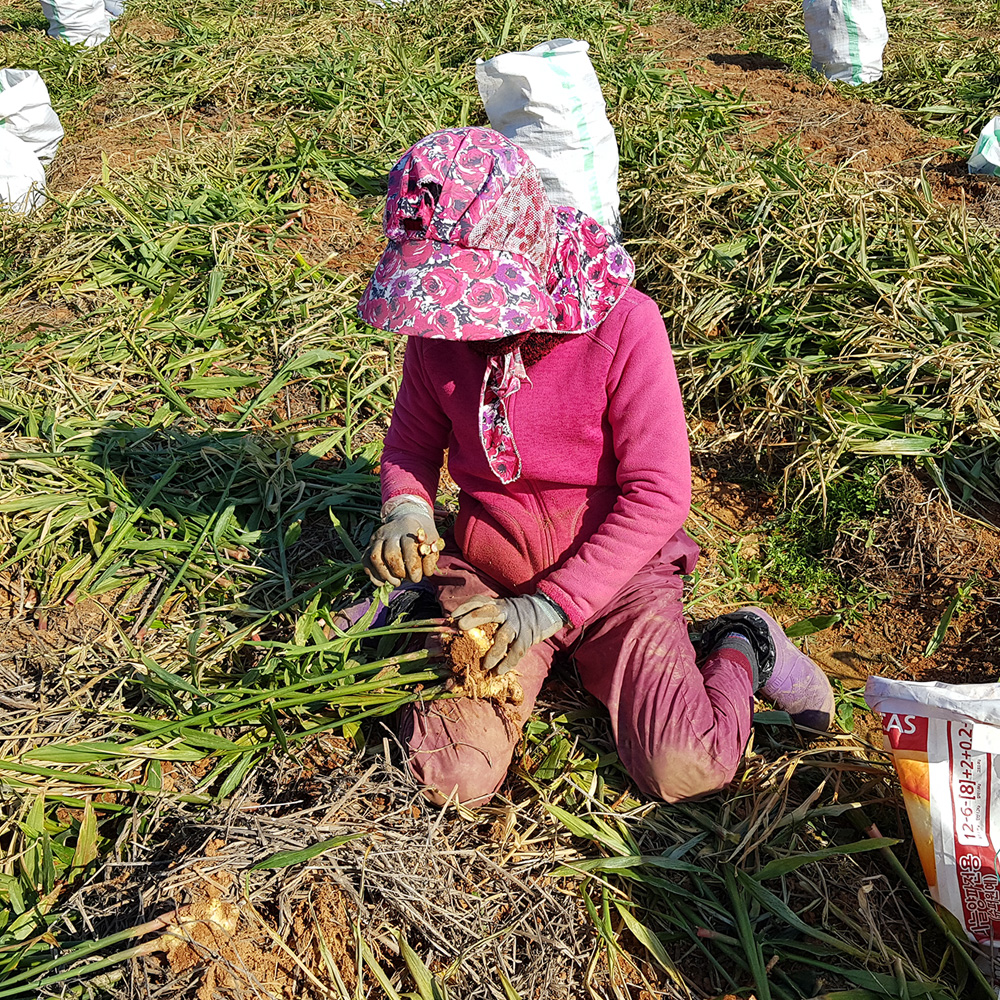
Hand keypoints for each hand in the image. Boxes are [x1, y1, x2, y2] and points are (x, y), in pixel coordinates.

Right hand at [364, 496, 443, 584]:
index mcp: (408, 528)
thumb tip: (426, 571)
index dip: (413, 566)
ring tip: (396, 582)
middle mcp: (390, 532)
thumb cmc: (422, 534)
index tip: (417, 578)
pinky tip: (382, 582)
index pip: (408, 547)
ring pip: (374, 557)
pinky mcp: (370, 544)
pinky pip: (366, 560)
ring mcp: (378, 537)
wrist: (407, 517)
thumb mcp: (433, 540)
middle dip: (398, 572)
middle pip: (390, 554)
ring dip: (384, 575)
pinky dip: (372, 574)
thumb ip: (432, 556)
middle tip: (406, 579)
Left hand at [451, 593, 566, 674]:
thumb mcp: (498, 609)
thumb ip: (480, 616)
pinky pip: (516, 652)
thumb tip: (453, 627)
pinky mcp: (527, 638)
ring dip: (493, 653)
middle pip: (490, 611)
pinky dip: (507, 663)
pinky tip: (498, 672)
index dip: (464, 607)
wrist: (543, 611)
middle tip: (461, 625)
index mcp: (496, 604)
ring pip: (503, 637)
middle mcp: (506, 611)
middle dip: (475, 617)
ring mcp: (517, 625)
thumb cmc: (511, 615)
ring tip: (484, 666)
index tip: (451, 616)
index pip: (478, 601)